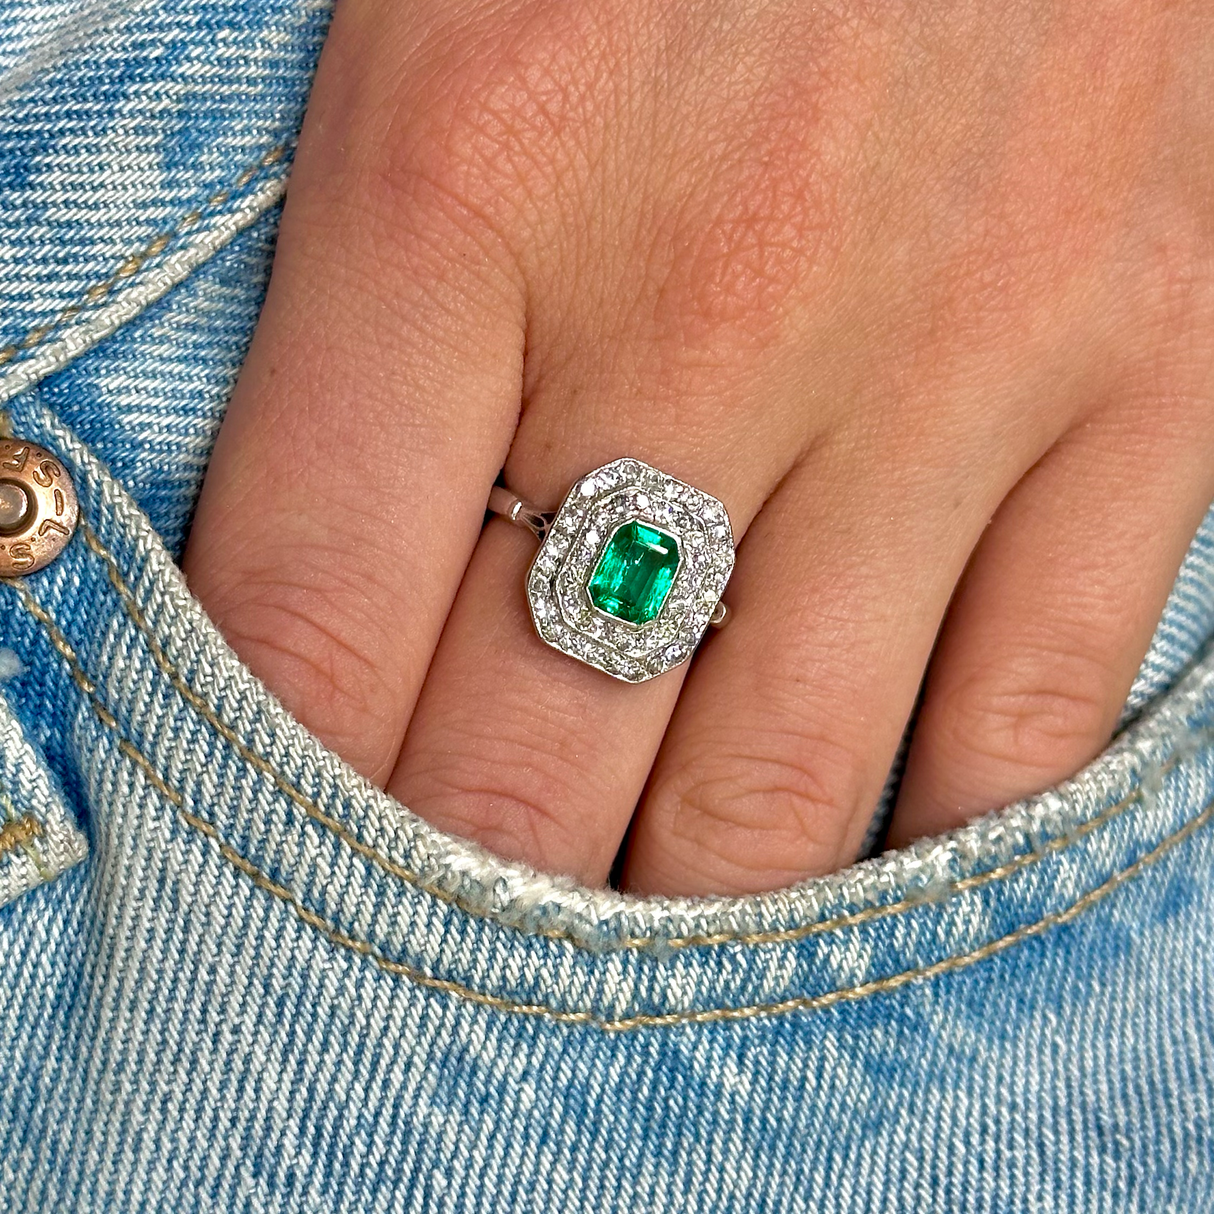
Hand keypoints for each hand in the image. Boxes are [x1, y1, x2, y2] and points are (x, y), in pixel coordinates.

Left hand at [182, 0, 1213, 894]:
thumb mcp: (440, 37)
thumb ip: (357, 334)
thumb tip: (319, 608)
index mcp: (471, 174)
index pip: (302, 621)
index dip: (265, 795)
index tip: (264, 867)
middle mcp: (717, 299)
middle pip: (521, 756)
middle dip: (452, 890)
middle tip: (428, 939)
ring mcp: (959, 361)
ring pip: (772, 796)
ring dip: (665, 909)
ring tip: (618, 924)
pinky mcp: (1151, 378)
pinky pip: (1021, 731)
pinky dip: (919, 840)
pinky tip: (850, 843)